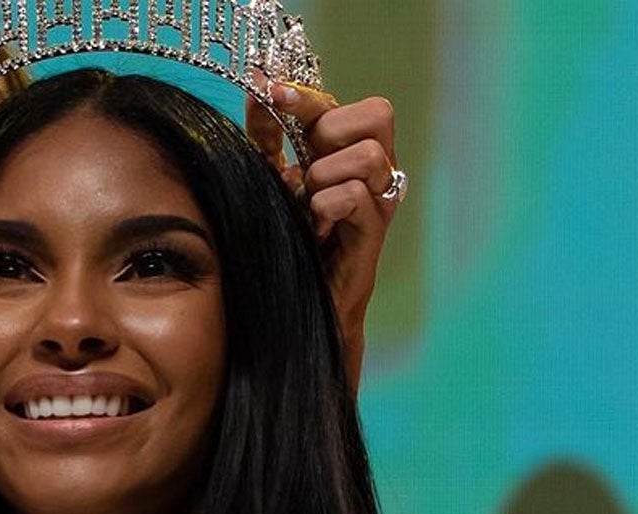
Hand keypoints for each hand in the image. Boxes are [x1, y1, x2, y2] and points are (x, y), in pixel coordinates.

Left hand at [247, 84, 401, 390]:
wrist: (289, 303)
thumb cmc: (282, 238)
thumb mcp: (267, 178)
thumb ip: (265, 135)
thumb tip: (259, 87)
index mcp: (345, 152)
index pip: (341, 104)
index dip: (307, 95)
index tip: (272, 94)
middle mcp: (370, 172)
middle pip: (378, 114)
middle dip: (332, 132)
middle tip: (306, 164)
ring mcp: (377, 202)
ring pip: (369, 155)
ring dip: (325, 175)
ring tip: (308, 203)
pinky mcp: (373, 234)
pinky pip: (356, 196)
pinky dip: (327, 205)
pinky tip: (314, 226)